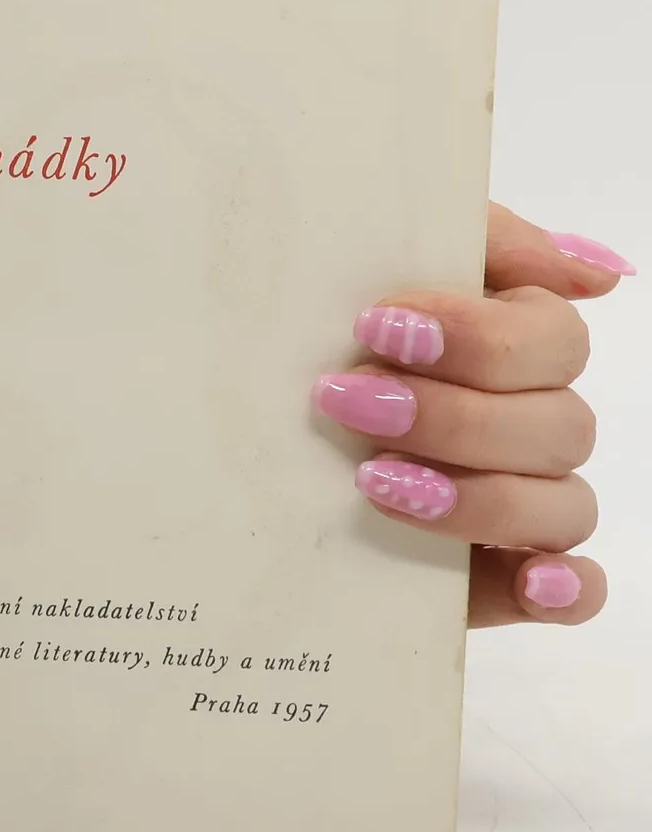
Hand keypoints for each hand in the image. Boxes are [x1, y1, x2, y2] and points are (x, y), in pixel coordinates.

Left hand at [314, 204, 630, 627]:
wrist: (233, 421)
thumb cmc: (319, 330)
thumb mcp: (370, 259)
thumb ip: (482, 242)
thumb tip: (598, 271)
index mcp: (515, 344)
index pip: (553, 339)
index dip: (477, 337)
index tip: (380, 327)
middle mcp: (532, 422)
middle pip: (559, 425)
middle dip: (452, 416)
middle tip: (350, 402)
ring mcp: (524, 501)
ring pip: (563, 506)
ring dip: (479, 498)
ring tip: (376, 482)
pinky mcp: (499, 573)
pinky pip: (573, 589)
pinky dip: (562, 588)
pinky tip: (526, 582)